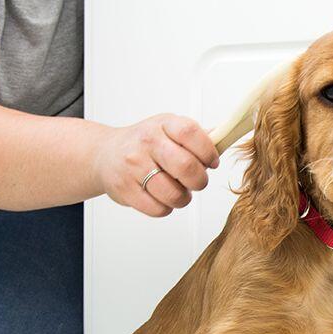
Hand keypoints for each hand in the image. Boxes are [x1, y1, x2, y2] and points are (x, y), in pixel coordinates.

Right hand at [93, 114, 218, 216]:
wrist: (105, 154)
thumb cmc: (144, 143)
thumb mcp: (169, 129)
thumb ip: (198, 136)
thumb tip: (226, 138)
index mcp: (163, 124)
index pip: (191, 133)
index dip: (208, 152)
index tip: (212, 162)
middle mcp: (147, 142)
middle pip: (186, 167)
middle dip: (199, 181)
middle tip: (197, 182)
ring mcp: (134, 166)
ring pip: (174, 194)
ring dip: (183, 198)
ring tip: (178, 191)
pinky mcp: (125, 189)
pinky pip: (158, 209)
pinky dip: (166, 208)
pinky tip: (161, 197)